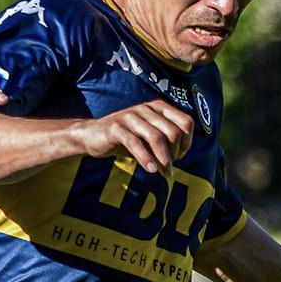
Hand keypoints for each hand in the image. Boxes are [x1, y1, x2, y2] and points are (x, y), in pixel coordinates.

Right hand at [75, 100, 194, 174]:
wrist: (93, 135)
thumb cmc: (125, 138)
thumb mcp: (148, 137)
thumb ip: (165, 140)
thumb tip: (181, 154)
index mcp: (159, 107)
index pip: (186, 123)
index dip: (187, 143)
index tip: (179, 158)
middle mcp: (147, 108)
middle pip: (173, 132)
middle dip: (175, 155)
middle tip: (169, 170)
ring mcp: (131, 116)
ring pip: (156, 137)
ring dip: (163, 159)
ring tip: (164, 174)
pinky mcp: (116, 128)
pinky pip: (135, 143)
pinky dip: (145, 158)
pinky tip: (151, 169)